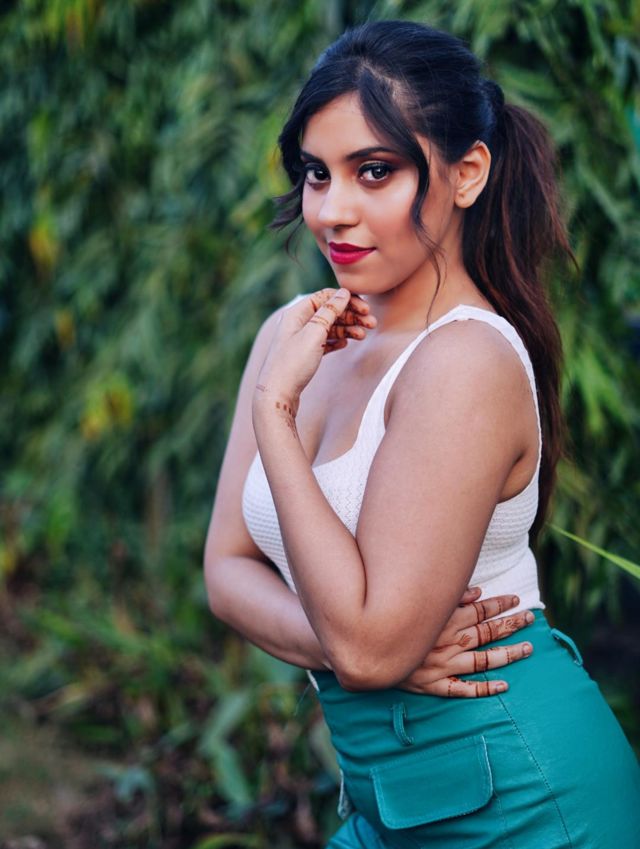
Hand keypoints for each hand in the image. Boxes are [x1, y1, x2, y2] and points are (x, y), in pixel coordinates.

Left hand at [253, 288, 376, 413]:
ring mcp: (301, 339)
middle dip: (351, 316)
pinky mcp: (304, 354)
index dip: (347, 300)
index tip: (365, 309)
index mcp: (296, 313)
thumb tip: (343, 293)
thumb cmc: (293, 364)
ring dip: (348, 329)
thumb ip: (329, 311)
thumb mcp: (314, 333)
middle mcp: (297, 323)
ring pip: (329, 327)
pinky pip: (324, 341)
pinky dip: (337, 340)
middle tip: (373, 324)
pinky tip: (346, 343)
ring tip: (363, 336)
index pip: (325, 297)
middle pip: (329, 311)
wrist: (277, 395)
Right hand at [396, 588, 534, 696]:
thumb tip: (477, 592)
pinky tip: (503, 686)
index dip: (499, 605)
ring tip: (527, 648)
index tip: (515, 600)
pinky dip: (485, 689)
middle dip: (510, 625)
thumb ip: (449, 598)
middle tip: (530, 618)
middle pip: (486, 633)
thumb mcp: (419, 605)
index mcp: (444, 622)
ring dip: (507, 654)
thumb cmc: (392, 622)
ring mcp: (444, 667)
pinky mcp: (435, 686)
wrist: (366, 652)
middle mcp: (448, 644)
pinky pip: (465, 689)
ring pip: (483, 660)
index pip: (480, 611)